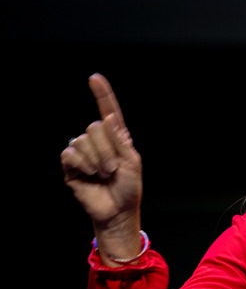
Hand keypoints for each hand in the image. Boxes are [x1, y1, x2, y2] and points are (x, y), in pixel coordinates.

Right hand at [61, 73, 142, 258]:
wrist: (117, 210)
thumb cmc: (128, 188)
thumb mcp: (132, 163)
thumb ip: (120, 141)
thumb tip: (106, 118)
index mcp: (116, 138)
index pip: (108, 111)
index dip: (102, 95)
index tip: (94, 78)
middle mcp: (98, 141)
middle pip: (95, 127)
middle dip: (107, 150)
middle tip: (114, 169)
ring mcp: (83, 152)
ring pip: (83, 140)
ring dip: (97, 160)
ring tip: (104, 175)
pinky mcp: (71, 165)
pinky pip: (70, 153)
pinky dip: (82, 164)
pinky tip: (89, 175)